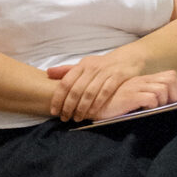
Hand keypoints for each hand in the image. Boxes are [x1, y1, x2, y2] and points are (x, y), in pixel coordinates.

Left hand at [47, 53, 176, 121]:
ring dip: (82, 107)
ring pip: (89, 92)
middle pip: (76, 89)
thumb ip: (67, 71)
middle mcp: (91, 68)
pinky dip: (98, 104)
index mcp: (81, 65)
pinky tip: (93, 114)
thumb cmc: (103, 65)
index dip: (58, 97)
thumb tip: (48, 72)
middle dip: (68, 106)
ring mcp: (104, 72)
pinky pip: (105, 92)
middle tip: (64, 118)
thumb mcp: (85, 65)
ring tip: (77, 118)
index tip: (54, 110)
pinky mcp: (117, 77)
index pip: (65, 82)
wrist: (129, 58)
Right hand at [91, 70, 176, 120]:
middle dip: (174, 95)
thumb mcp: (129, 95)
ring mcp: (135, 87)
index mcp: (142, 79)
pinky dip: (153, 106)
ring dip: (164, 101)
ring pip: (163, 89)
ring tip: (155, 108)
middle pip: (170, 79)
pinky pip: (151, 98)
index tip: (172, 100)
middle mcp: (140, 80)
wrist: (89, 104)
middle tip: (166, 106)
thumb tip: (162, 102)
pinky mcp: (129, 96)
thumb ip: (143, 93)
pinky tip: (145, 109)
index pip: (171, 75)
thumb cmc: (110, 103)